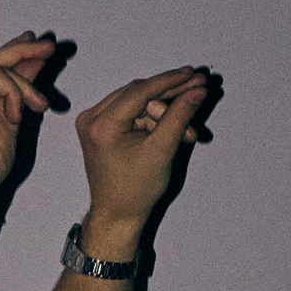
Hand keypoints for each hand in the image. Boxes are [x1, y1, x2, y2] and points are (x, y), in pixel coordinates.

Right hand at [0, 32, 54, 215]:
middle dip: (20, 51)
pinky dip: (11, 92)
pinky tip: (16, 114)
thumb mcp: (7, 121)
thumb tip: (34, 63)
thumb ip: (16, 93)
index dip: (11, 54)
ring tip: (40, 103)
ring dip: (23, 84)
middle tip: (49, 46)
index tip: (37, 48)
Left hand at [76, 64, 211, 232]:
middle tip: (199, 89)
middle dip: (171, 97)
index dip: (170, 81)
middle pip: (139, 93)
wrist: (117, 214)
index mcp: (101, 126)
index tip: (194, 75)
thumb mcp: (162, 151)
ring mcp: (94, 122)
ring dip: (166, 113)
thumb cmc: (134, 191)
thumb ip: (180, 116)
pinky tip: (175, 131)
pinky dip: (154, 119)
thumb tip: (197, 90)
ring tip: (189, 132)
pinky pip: (133, 112)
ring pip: (139, 102)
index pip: (140, 90)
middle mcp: (92, 119)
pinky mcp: (102, 127)